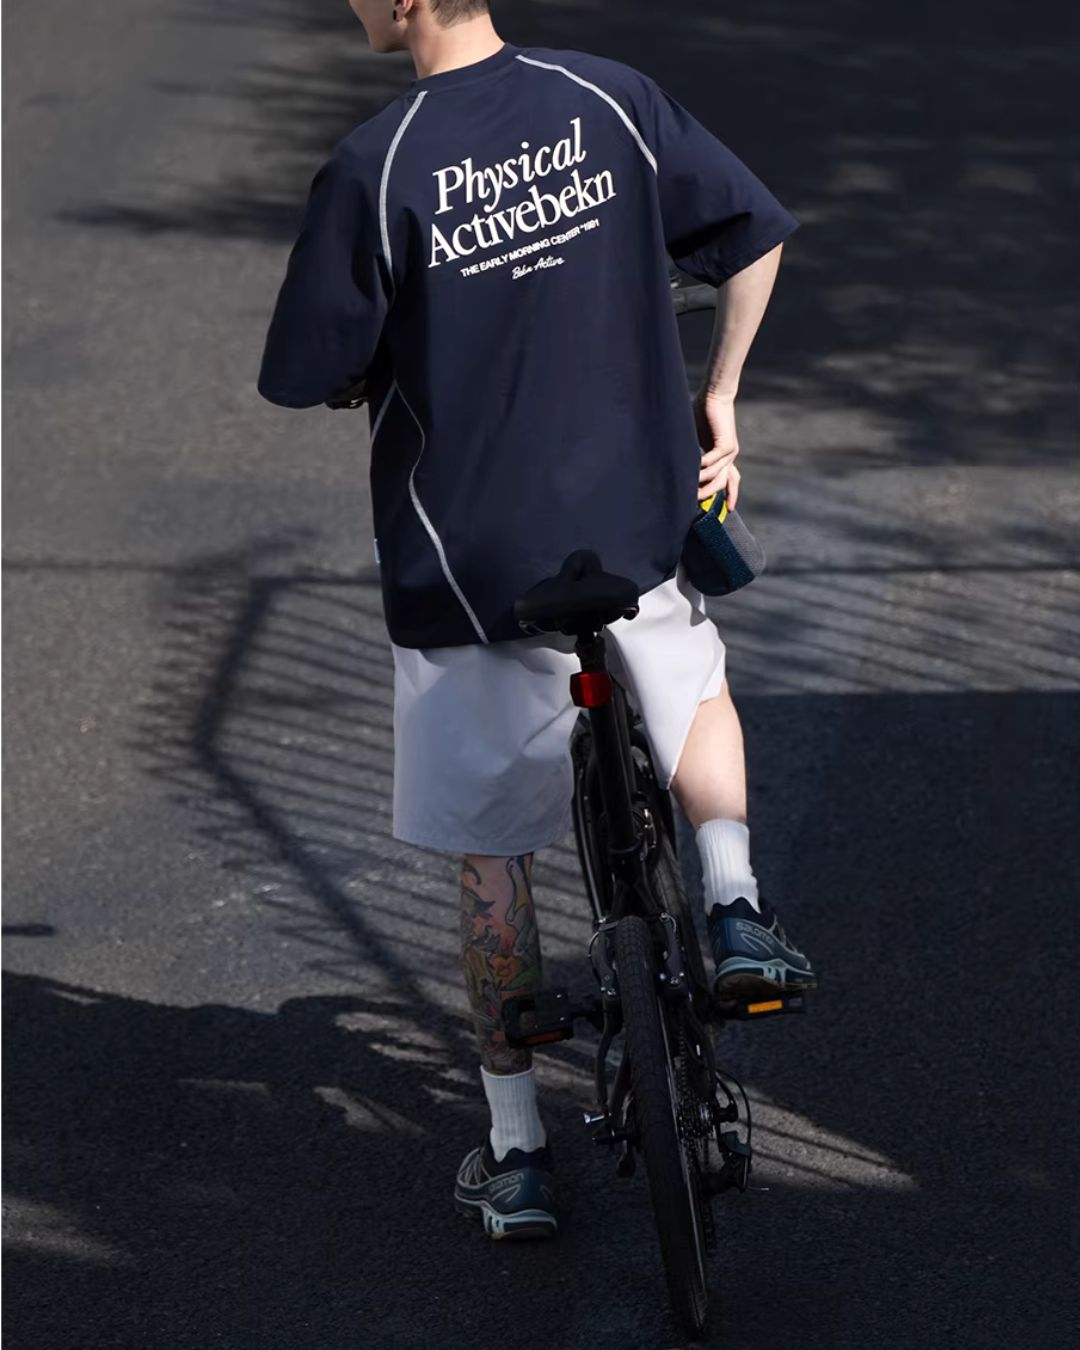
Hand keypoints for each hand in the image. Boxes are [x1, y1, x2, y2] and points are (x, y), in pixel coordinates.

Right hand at [692, 391, 740, 509]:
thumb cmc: (702, 412)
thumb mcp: (695, 438)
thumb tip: (675, 466)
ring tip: (687, 488)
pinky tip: (692, 470)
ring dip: (702, 483)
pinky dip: (702, 468)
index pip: (729, 479)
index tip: (728, 510)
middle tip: (695, 502)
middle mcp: (729, 456)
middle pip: (723, 483)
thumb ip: (690, 452)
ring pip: (717, 476)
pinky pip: (712, 463)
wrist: (714, 395)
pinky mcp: (727, 444)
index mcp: (723, 455)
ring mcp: (730, 451)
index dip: (730, 494)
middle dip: (710, 495)